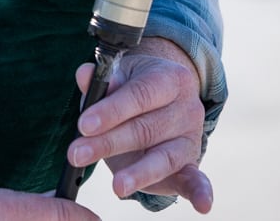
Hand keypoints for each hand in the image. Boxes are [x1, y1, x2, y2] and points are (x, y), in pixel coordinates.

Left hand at [66, 39, 212, 211]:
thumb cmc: (132, 91)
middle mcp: (187, 107)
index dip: (111, 110)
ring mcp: (191, 138)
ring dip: (139, 173)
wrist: (161, 102)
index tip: (83, 125)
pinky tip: (202, 205)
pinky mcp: (191, 165)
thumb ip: (102, 81)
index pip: (139, 94)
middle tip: (76, 154)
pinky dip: (200, 192)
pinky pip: (197, 180)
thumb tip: (85, 74)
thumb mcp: (118, 79)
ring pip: (163, 158)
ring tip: (117, 186)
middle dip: (108, 143)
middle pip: (145, 129)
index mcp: (170, 78)